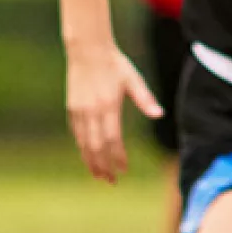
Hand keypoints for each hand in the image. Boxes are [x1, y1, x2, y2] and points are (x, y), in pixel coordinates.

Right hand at [66, 47, 161, 182]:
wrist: (87, 51)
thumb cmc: (114, 64)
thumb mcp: (133, 79)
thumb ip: (145, 99)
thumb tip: (159, 114)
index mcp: (108, 105)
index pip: (113, 139)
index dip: (118, 157)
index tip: (123, 170)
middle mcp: (92, 111)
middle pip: (96, 146)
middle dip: (103, 166)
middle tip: (110, 181)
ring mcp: (79, 111)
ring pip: (83, 143)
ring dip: (90, 161)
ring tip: (98, 175)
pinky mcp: (72, 109)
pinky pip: (77, 134)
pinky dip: (83, 147)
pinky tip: (88, 155)